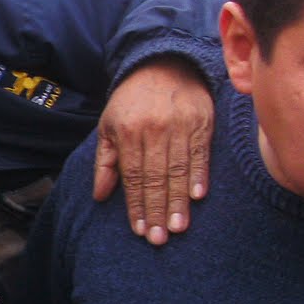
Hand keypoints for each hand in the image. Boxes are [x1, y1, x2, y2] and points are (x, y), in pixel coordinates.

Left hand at [92, 57, 212, 245]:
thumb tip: (100, 196)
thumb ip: (105, 162)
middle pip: (156, 178)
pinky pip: (200, 153)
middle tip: (158, 239)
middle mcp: (154, 130)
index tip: (139, 229)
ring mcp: (180, 126)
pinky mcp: (202, 122)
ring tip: (177, 227)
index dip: (136, 205)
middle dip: (156, 210)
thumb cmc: (131, 101)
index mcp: (129, 133)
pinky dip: (200, 175)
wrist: (163, 64)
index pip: (133, 176)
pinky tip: (198, 196)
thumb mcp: (108, 126)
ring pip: (178, 170)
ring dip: (178, 202)